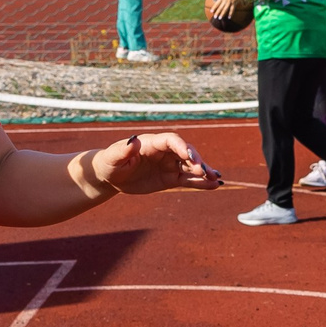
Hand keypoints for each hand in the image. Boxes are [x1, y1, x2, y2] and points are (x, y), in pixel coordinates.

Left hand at [90, 131, 222, 192]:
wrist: (111, 176)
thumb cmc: (110, 163)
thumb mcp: (113, 157)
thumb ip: (123, 150)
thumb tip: (132, 141)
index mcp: (151, 143)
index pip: (170, 140)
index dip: (181, 146)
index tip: (188, 155)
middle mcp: (164, 152)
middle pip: (185, 152)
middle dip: (196, 160)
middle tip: (203, 171)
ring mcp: (169, 165)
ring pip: (190, 167)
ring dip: (204, 172)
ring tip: (216, 179)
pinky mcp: (170, 178)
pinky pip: (188, 180)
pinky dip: (201, 183)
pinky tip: (214, 186)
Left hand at [206, 0, 244, 21]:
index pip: (217, 3)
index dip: (214, 8)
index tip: (211, 11)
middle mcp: (225, 1)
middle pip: (220, 8)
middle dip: (217, 12)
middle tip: (215, 17)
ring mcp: (230, 3)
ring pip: (225, 10)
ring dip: (222, 14)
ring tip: (220, 18)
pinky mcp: (234, 4)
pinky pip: (232, 10)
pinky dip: (230, 13)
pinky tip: (229, 17)